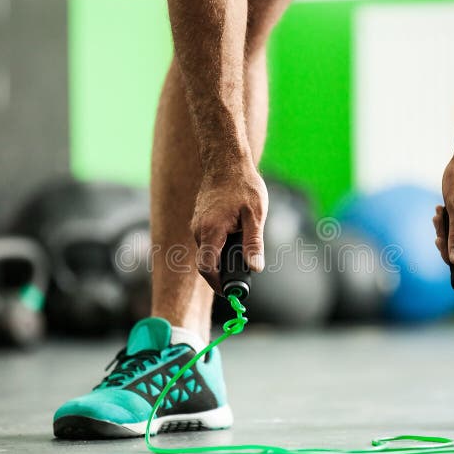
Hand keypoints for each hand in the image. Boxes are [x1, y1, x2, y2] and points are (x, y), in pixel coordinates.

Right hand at [191, 163, 267, 293]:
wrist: (226, 160)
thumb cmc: (243, 184)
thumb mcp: (256, 215)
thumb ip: (254, 243)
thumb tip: (255, 268)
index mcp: (211, 231)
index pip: (207, 268)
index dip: (218, 284)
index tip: (231, 293)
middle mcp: (199, 230)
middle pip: (206, 263)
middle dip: (223, 274)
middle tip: (243, 278)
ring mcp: (197, 225)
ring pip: (208, 252)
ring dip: (223, 260)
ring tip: (243, 256)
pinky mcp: (200, 220)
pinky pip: (208, 241)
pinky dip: (220, 247)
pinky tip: (236, 240)